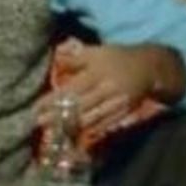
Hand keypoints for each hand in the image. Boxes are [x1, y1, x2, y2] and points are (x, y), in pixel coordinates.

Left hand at [34, 39, 183, 132]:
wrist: (149, 67)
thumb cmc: (118, 57)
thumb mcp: (98, 52)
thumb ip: (76, 59)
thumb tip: (57, 62)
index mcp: (97, 73)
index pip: (70, 90)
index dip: (52, 100)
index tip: (36, 108)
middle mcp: (105, 90)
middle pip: (78, 106)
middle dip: (57, 116)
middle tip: (38, 123)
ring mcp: (115, 103)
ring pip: (90, 118)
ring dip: (70, 126)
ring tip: (53, 131)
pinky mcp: (122, 112)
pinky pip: (103, 124)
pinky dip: (88, 129)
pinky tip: (75, 134)